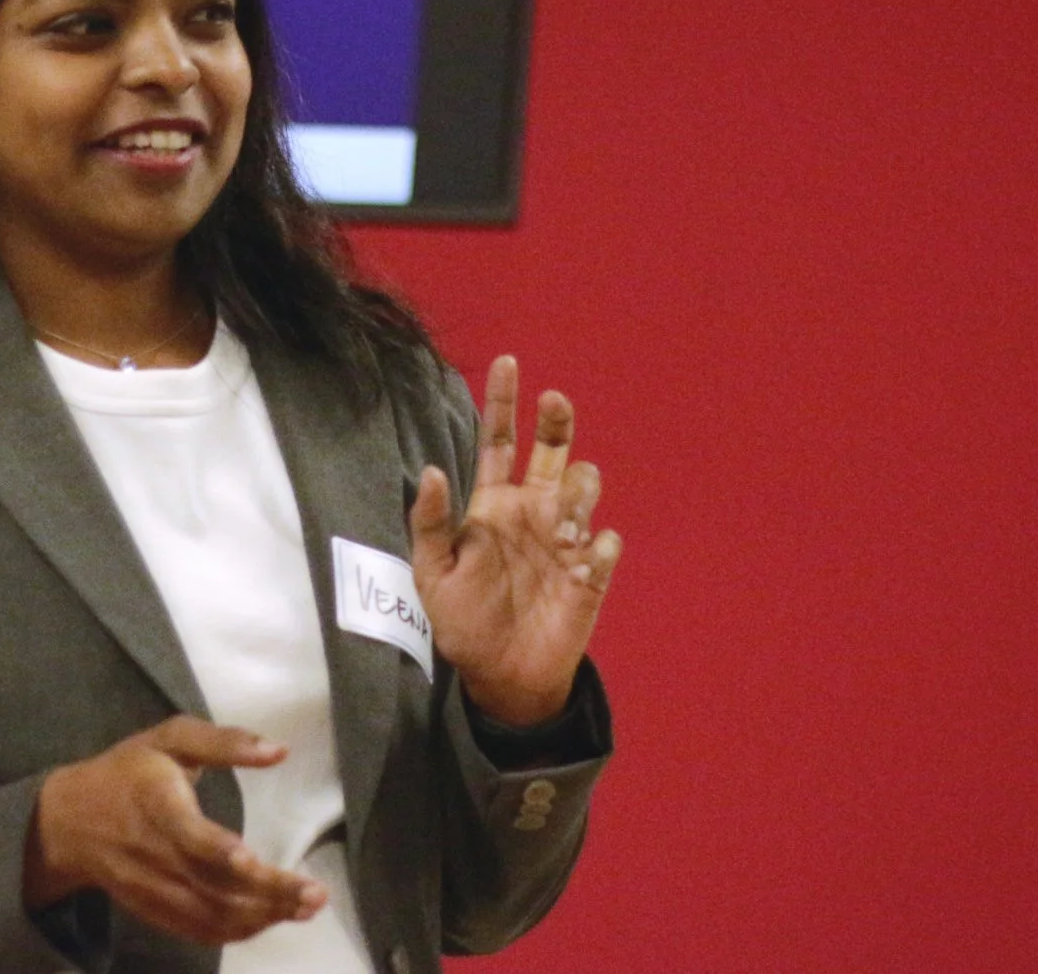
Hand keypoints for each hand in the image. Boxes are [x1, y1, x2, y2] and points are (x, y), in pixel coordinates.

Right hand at [26, 716, 327, 944]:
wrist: (69, 823)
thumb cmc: (128, 772)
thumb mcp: (169, 739)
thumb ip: (224, 742)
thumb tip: (280, 750)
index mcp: (156, 806)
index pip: (187, 835)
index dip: (217, 850)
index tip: (251, 860)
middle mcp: (154, 856)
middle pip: (212, 884)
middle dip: (267, 893)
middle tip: (315, 895)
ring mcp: (153, 891)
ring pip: (211, 914)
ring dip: (262, 916)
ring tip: (308, 907)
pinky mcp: (156, 912)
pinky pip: (200, 930)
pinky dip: (239, 930)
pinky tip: (274, 919)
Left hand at [410, 356, 621, 727]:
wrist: (499, 675)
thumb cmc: (462, 621)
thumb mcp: (431, 573)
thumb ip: (430, 523)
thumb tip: (430, 470)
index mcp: (493, 505)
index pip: (500, 442)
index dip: (504, 403)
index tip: (508, 361)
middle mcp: (532, 512)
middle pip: (553, 450)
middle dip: (557, 421)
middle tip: (553, 402)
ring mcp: (564, 540)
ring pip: (586, 486)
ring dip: (578, 492)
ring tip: (561, 524)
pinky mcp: (590, 574)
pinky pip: (607, 544)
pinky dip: (600, 545)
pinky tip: (585, 559)